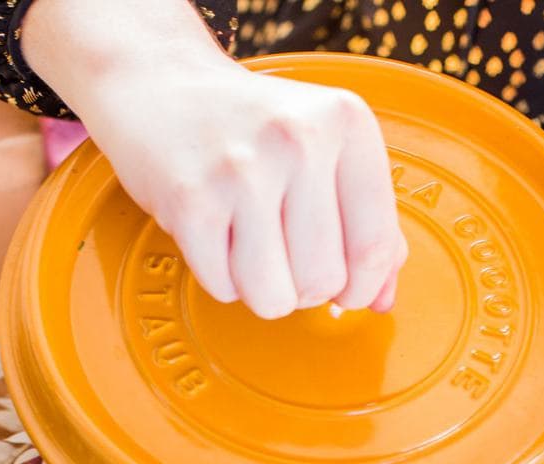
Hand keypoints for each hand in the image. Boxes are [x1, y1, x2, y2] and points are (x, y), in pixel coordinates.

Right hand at [22, 0, 407, 318]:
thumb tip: (382, 299)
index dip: (362, 289)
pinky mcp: (191, 201)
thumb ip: (368, 222)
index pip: (375, 247)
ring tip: (250, 245)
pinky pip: (226, 289)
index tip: (347, 291)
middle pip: (323, 281)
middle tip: (283, 253)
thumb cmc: (252, 130)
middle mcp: (298, 140)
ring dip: (263, 290)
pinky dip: (221, 278)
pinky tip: (215, 235)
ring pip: (275, 297)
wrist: (161, 85)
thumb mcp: (325, 153)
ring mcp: (241, 170)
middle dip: (305, 289)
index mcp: (345, 123)